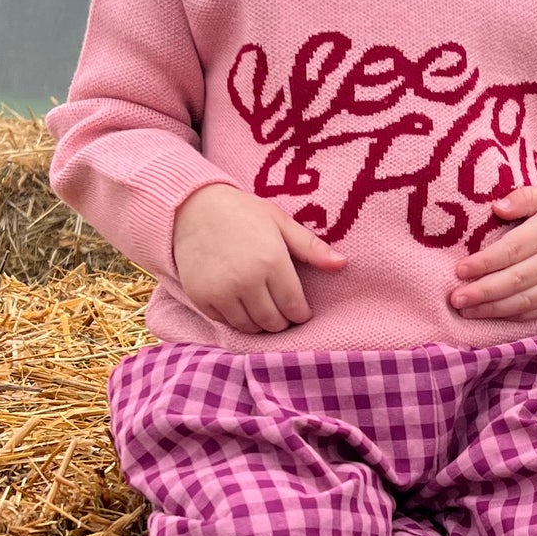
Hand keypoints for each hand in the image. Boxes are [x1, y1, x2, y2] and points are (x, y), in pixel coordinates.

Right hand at [173, 184, 345, 332]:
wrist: (193, 208)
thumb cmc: (243, 214)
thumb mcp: (280, 223)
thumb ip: (311, 247)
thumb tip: (343, 263)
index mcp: (272, 262)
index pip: (294, 308)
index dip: (300, 313)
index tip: (300, 309)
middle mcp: (246, 281)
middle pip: (273, 322)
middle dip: (282, 321)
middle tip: (282, 310)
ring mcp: (221, 292)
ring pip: (250, 327)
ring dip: (260, 323)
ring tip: (263, 308)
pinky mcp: (201, 298)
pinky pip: (225, 322)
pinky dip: (235, 318)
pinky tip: (240, 302)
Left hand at [447, 185, 536, 319]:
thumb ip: (526, 197)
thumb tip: (497, 206)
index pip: (511, 250)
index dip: (484, 263)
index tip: (459, 270)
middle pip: (515, 280)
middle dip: (482, 292)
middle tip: (455, 299)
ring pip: (527, 300)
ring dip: (495, 309)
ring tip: (468, 312)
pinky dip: (519, 317)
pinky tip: (496, 318)